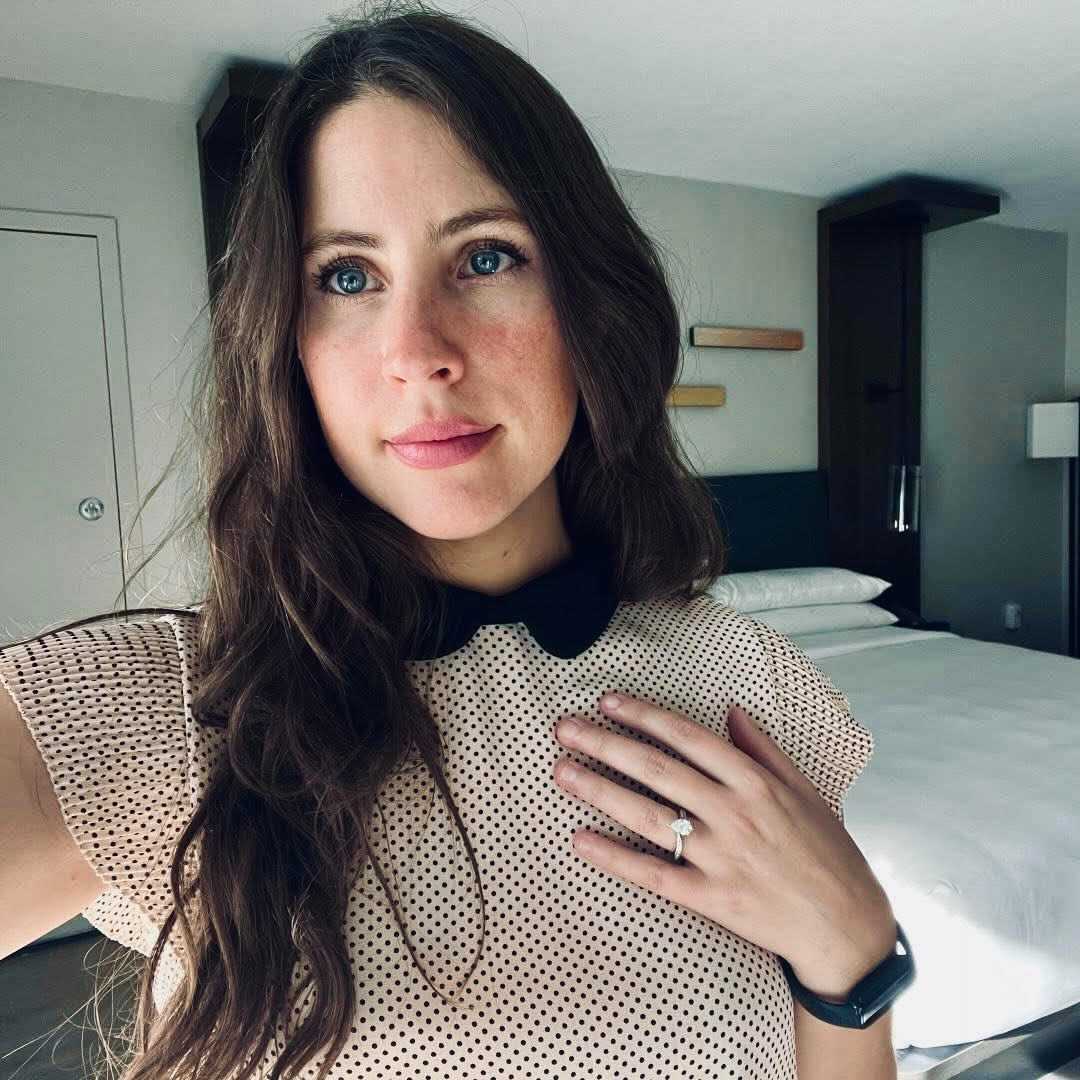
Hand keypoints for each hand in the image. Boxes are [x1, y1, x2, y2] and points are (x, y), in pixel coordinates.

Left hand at [552, 693, 896, 998]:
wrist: (848, 927)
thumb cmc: (827, 852)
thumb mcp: (803, 789)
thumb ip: (762, 748)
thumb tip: (730, 708)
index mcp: (755, 782)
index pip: (688, 737)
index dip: (644, 715)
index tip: (606, 701)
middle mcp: (734, 813)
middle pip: (657, 770)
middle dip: (605, 744)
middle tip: (564, 729)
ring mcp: (721, 857)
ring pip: (648, 816)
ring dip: (599, 791)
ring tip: (560, 772)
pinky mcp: (712, 899)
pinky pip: (653, 875)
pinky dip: (614, 858)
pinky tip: (580, 841)